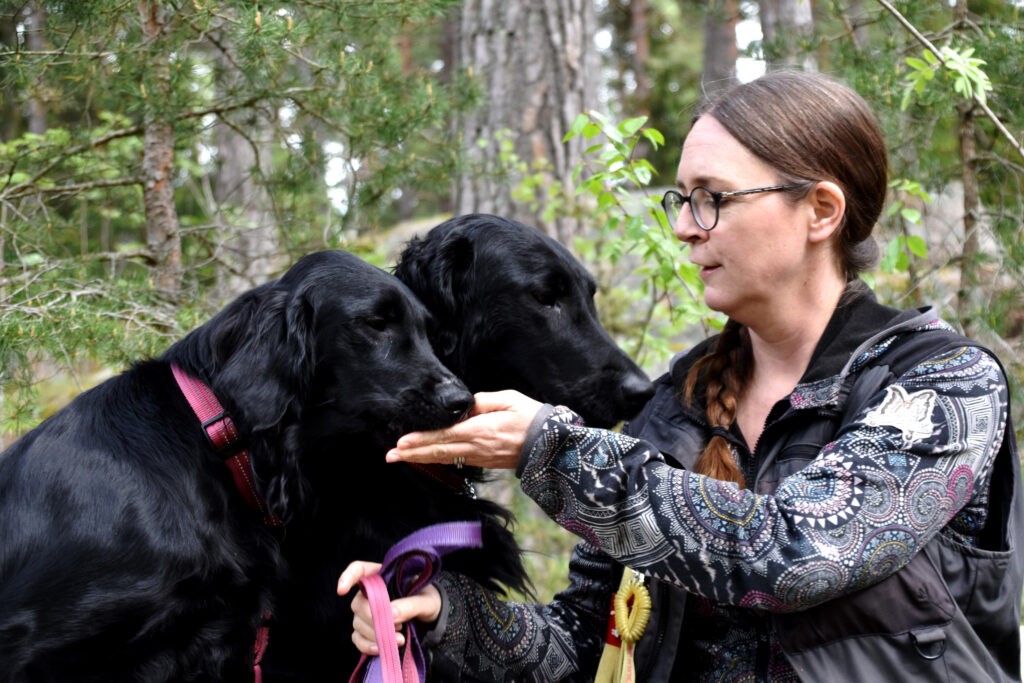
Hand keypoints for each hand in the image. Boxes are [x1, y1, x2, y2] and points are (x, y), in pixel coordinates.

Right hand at [337, 561, 442, 655]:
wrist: (433, 618)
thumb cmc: (429, 601)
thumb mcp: (427, 600)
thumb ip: (411, 605)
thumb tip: (392, 614)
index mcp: (384, 576)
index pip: (360, 570)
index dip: (347, 577)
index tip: (341, 590)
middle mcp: (372, 592)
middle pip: (358, 603)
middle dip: (373, 617)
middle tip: (396, 625)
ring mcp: (369, 612)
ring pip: (357, 622)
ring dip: (375, 633)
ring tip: (400, 637)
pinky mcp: (370, 630)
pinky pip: (358, 638)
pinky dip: (367, 645)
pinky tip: (381, 649)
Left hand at [386, 390, 542, 469]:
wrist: (551, 445)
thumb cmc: (532, 418)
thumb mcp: (508, 400)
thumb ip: (481, 401)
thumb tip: (460, 406)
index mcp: (482, 430)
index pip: (445, 436)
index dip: (422, 440)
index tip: (402, 442)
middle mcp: (477, 447)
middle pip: (439, 452)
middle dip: (413, 453)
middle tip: (390, 455)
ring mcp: (480, 457)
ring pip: (444, 459)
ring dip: (420, 458)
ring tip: (399, 458)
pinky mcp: (484, 462)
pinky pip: (455, 461)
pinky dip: (437, 459)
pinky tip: (425, 458)